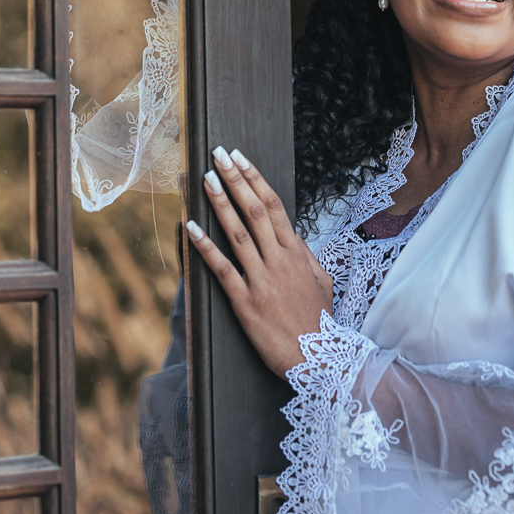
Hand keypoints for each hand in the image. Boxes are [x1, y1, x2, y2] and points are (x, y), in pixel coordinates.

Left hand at [186, 145, 332, 378]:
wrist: (320, 359)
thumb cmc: (319, 321)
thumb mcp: (322, 281)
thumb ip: (306, 255)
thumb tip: (294, 237)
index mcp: (296, 252)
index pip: (273, 205)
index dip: (254, 178)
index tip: (240, 158)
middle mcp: (278, 260)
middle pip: (254, 210)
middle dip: (235, 179)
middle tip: (219, 154)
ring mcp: (261, 279)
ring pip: (238, 233)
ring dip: (221, 202)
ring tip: (207, 178)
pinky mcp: (245, 301)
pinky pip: (222, 269)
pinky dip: (206, 247)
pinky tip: (192, 227)